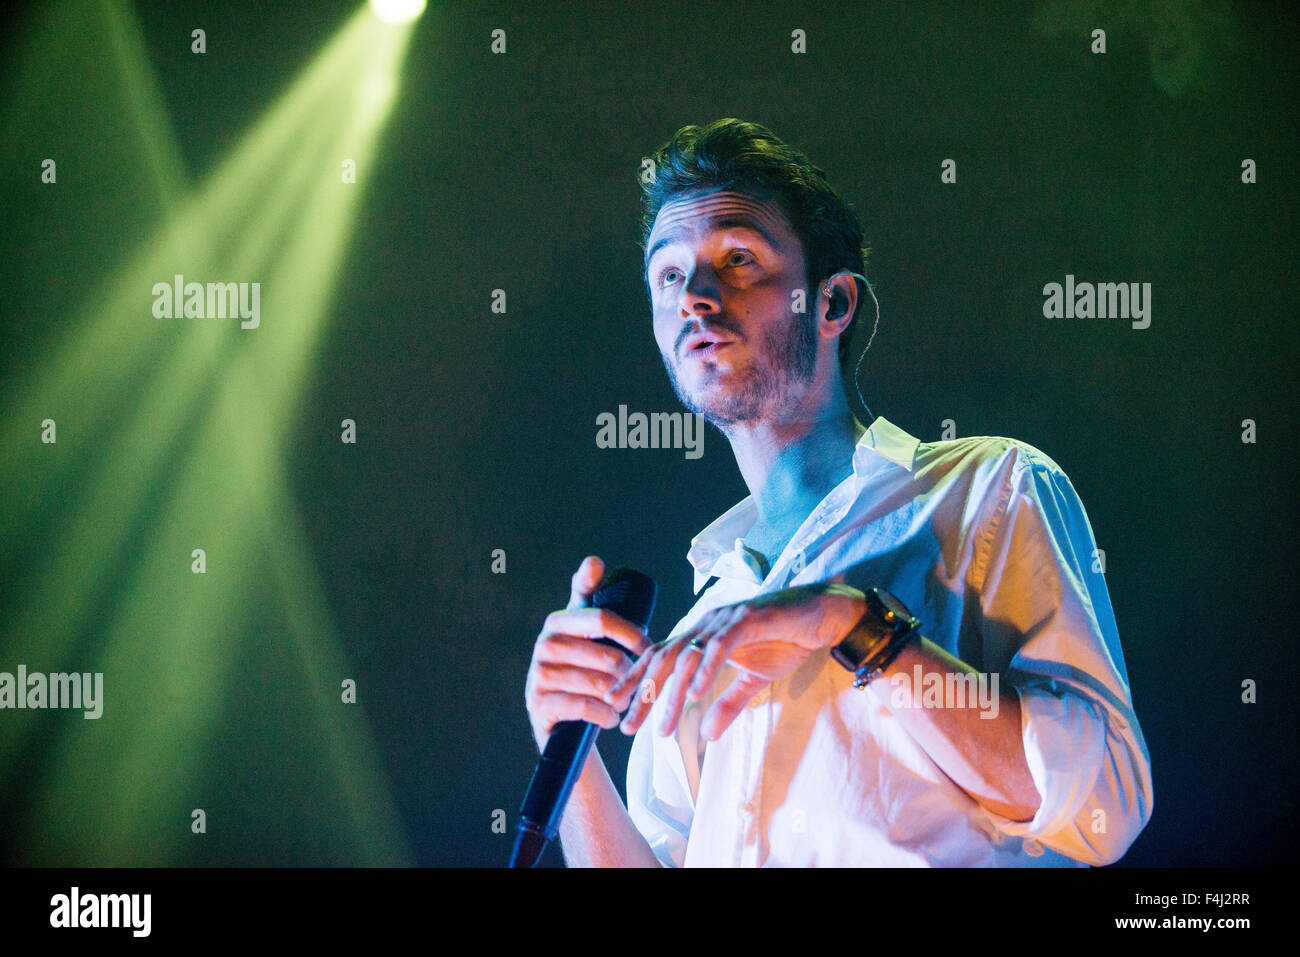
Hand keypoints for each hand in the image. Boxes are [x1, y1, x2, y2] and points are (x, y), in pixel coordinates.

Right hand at [524, 556, 651, 751]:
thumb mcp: (588, 634)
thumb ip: (591, 598)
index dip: (630, 633)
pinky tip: (610, 718)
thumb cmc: (583, 671)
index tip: (648, 647)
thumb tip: (593, 560)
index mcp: (559, 621)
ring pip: (600, 683)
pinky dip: (606, 715)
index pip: (602, 618)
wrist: (560, 722)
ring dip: (621, 698)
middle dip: (631, 674)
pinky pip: (586, 706)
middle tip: (640, 685)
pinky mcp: (539, 704)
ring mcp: (538, 674)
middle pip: (608, 656)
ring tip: (625, 702)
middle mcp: (544, 643)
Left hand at [615, 583, 864, 742]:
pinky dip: (707, 670)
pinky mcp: (748, 618)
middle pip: (664, 660)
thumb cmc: (785, 640)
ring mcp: (726, 620)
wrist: (821, 614)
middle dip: (643, 695)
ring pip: (689, 657)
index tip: (618, 710)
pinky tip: (696, 694)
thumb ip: (728, 704)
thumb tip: (707, 735)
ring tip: (662, 727)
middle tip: (627, 727)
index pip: (660, 659)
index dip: (637, 683)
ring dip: (672, 694)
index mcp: (702, 636)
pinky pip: (721, 645)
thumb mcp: (752, 680)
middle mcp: (706, 624)